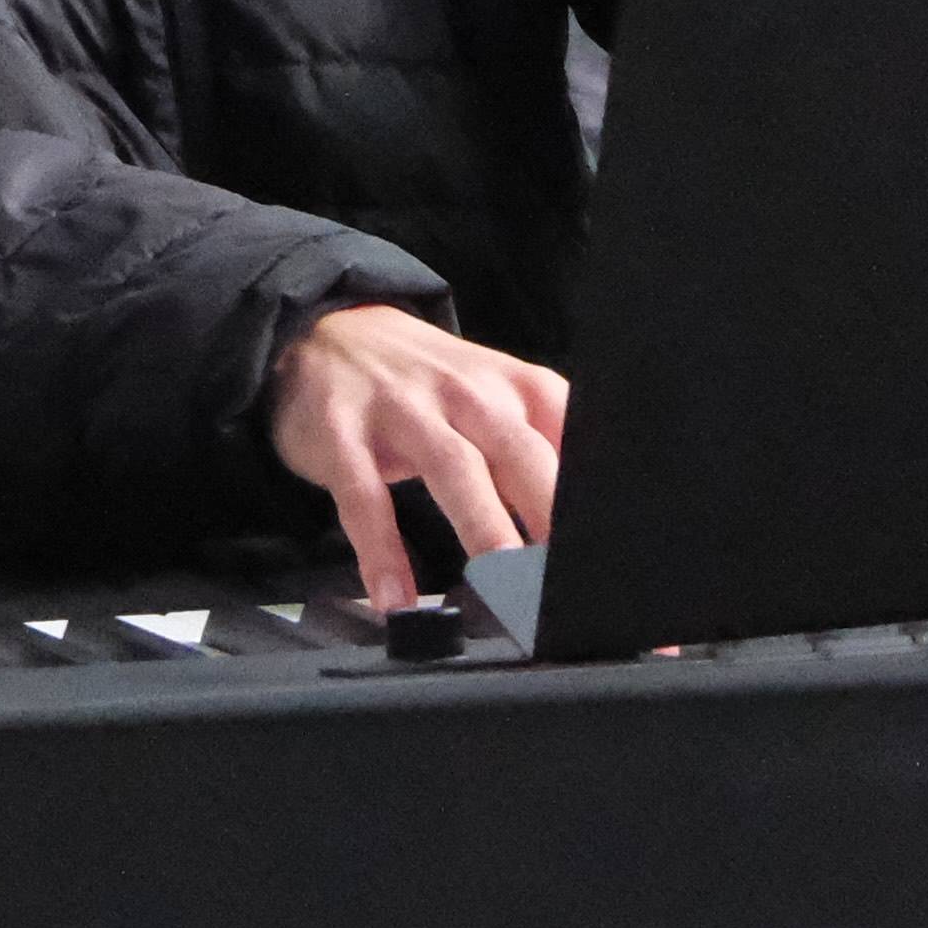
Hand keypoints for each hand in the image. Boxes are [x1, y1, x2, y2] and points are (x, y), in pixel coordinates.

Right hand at [266, 301, 565, 612]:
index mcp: (508, 386)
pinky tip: (394, 596)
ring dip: (482, 524)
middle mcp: (462, 392)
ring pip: (451, 466)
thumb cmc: (424, 383)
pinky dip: (380, 551)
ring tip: (502, 582)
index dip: (588, 486)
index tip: (600, 543)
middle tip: (564, 575)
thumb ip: (536, 446)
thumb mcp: (487, 395)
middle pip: (518, 451)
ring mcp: (401, 409)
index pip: (565, 430)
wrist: (327, 331)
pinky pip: (364, 498)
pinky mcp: (342, 435)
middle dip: (548, 511)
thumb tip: (586, 518)